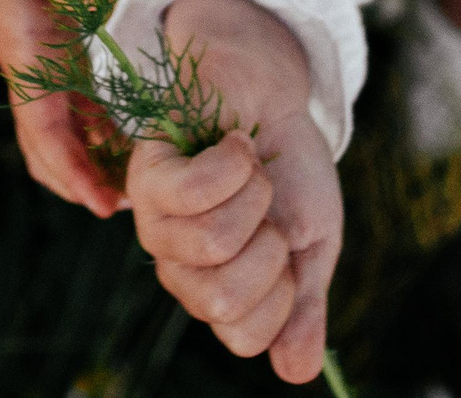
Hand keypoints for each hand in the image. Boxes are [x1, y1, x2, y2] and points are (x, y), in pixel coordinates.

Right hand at [0, 0, 127, 216]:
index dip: (74, 174)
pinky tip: (137, 142)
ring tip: (140, 183)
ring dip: (95, 167)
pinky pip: (79, 116)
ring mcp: (44, 77)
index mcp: (27, 65)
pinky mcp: (58, 67)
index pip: (46, 136)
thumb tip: (124, 3)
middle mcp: (33, 81)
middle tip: (132, 205)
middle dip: (83, 185)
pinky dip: (102, 139)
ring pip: (65, 141)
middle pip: (51, 155)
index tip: (104, 206)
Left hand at [126, 0, 339, 384]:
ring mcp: (157, 223)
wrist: (269, 91)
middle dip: (269, 244)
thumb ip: (303, 308)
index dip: (285, 294)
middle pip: (223, 299)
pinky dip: (234, 162)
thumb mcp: (311, 244)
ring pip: (210, 243)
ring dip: (255, 195)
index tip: (290, 250)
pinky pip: (193, 191)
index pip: (244, 335)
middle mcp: (179, 267)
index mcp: (218, 292)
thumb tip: (298, 375)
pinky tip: (237, 144)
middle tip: (267, 204)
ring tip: (250, 169)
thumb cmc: (289, 170)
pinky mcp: (149, 173)